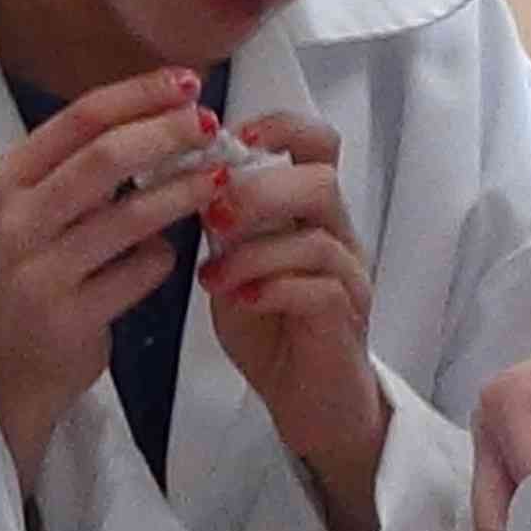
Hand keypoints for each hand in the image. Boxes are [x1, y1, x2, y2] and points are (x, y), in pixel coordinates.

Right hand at [0, 66, 215, 489]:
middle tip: (211, 126)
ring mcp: (42, 271)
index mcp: (8, 180)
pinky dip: (165, 256)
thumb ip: (82, 167)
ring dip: (184, 191)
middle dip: (167, 135)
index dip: (139, 95)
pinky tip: (170, 255)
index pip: (80, 119)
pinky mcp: (71, 317)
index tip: (187, 83)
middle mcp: (17, 221)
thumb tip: (166, 113)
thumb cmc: (32, 272)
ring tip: (220, 178)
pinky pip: (140, 272)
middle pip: (105, 158)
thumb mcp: (33, 210)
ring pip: (131, 216)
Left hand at [197, 114, 391, 530]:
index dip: (277, 126)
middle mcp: (341, 234)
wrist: (309, 404)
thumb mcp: (233, 267)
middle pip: (321, 179)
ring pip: (318, 235)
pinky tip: (237, 300)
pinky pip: (318, 288)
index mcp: (313, 212)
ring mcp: (350, 277)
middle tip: (210, 214)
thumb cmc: (269, 331)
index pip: (318, 142)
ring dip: (254, 249)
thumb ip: (221, 227)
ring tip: (213, 275)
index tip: (227, 141)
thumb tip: (180, 177)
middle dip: (257, 190)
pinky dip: (270, 287)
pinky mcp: (347, 320)